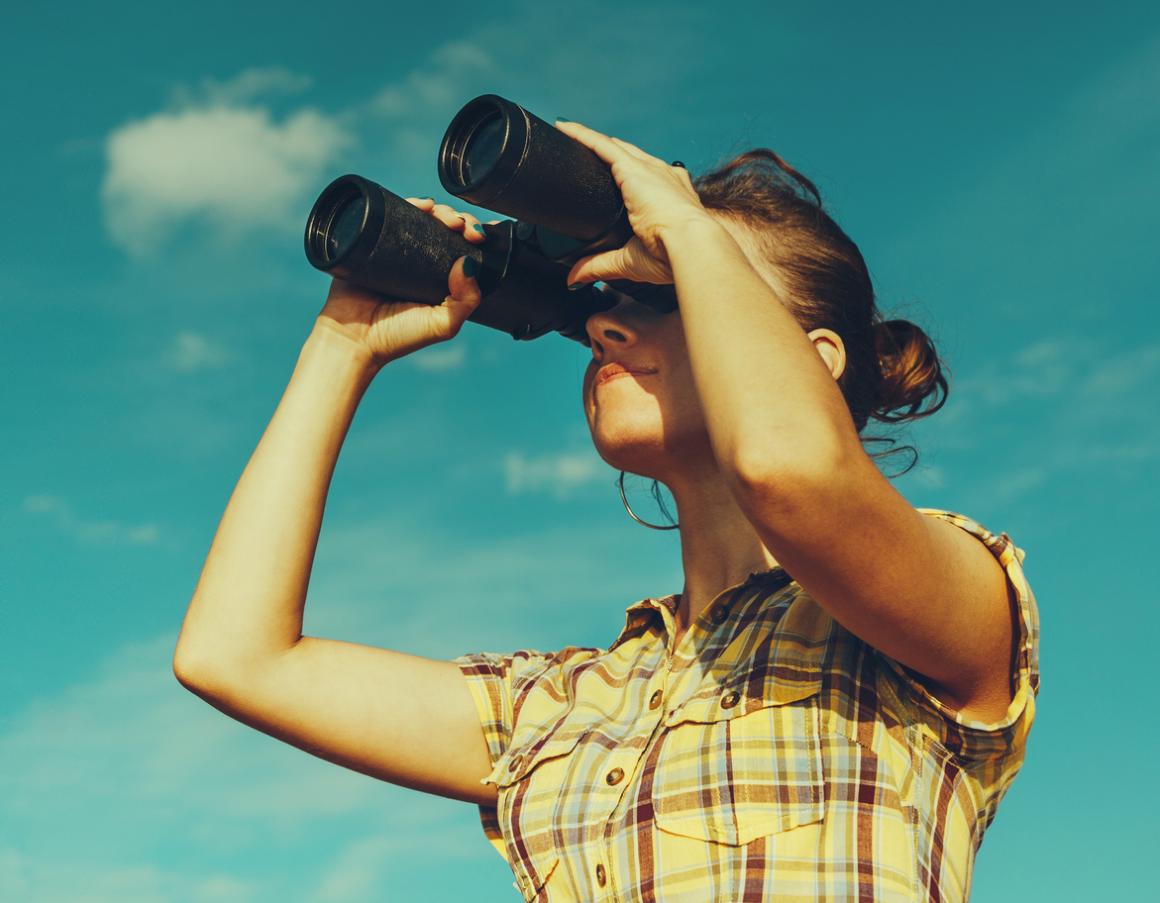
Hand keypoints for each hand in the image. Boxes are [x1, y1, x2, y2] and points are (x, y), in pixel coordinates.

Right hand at [314, 199, 490, 367]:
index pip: (463, 250)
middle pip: (446, 230)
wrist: (353, 337)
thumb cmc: (397, 336)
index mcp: (440, 280)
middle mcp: (421, 263)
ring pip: (423, 220)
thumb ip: (465, 301)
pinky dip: (411, 204)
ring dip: (440, 211)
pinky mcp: (374, 241)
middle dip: (460, 221)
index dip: (473, 237)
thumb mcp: (443, 325)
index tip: (478, 237)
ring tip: (444, 215)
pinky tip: (424, 205)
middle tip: (463, 227)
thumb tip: (468, 263)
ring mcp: (397, 250)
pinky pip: (394, 215)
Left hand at [554, 120, 713, 286]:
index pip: (646, 179)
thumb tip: (576, 278)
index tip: (615, 178)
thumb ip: (601, 265)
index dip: (628, 175)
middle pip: (630, 157)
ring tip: (567, 132)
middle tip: (584, 151)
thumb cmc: (672, 256)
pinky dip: (582, 135)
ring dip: (591, 140)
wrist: (690, 245)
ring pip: (613, 147)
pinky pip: (602, 145)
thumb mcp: (630, 261)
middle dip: (609, 153)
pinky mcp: (632, 168)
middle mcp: (663, 177)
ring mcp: (649, 169)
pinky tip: (565, 128)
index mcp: (672, 197)